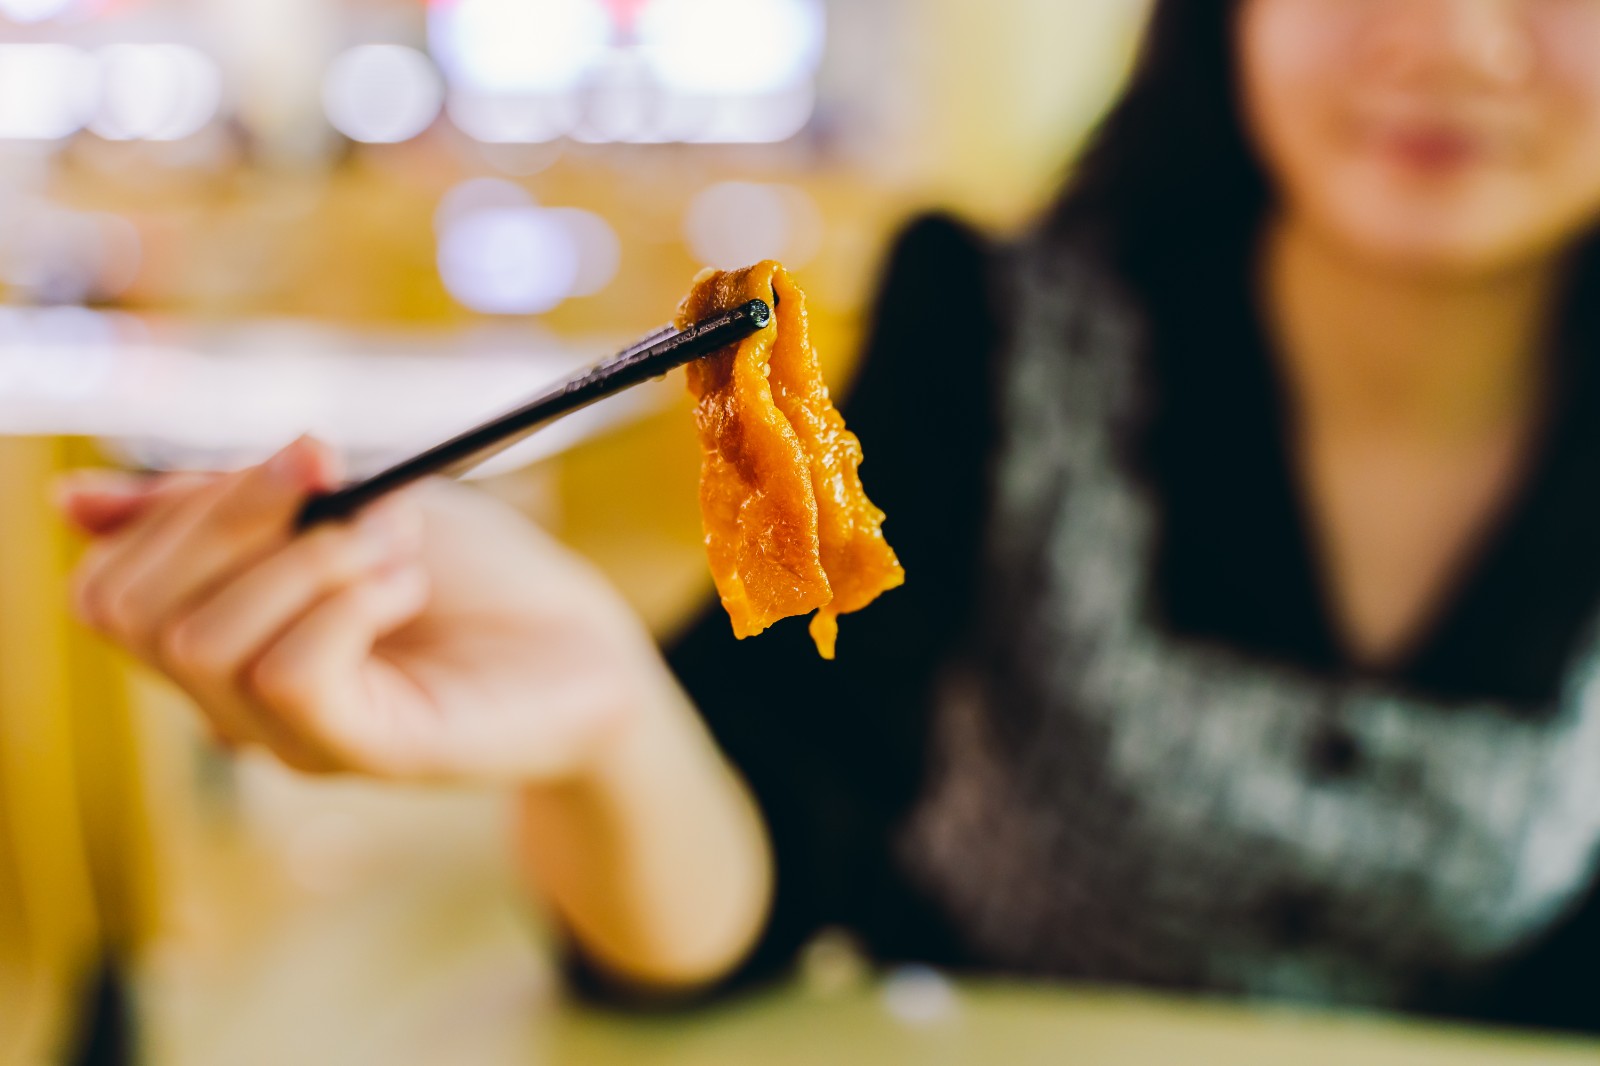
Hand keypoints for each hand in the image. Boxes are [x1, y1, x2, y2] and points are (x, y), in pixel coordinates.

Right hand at [57, 437, 675, 781]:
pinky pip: (291, 675)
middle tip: (346, 486)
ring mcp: (291, 736)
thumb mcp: (343, 506)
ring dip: (311, 558)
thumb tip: (69, 501)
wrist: (588, 642)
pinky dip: (351, 601)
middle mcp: (235, 699)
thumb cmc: (475, 574)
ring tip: (399, 549)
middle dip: (233, 517)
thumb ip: (224, 504)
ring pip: (205, 642)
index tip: (307, 454)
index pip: (108, 585)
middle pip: (130, 612)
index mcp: (222, 630)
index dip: (184, 507)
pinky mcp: (358, 755)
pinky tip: (410, 590)